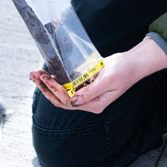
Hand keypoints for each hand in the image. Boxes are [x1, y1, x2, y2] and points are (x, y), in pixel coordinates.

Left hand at [30, 37, 166, 114]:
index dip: (55, 91)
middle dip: (46, 88)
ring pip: (62, 92)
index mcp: (94, 104)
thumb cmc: (124, 71)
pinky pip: (68, 84)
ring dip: (48, 84)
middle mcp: (88, 101)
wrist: (133, 62)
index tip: (47, 79)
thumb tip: (73, 101)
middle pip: (61, 99)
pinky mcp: (86, 84)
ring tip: (35, 74)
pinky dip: (57, 79)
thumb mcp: (108, 81)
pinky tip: (48, 72)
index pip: (68, 101)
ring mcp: (86, 93)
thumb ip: (91, 92)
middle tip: (33, 76)